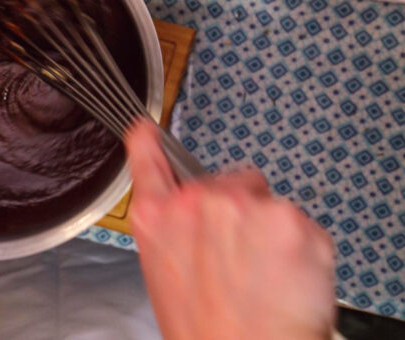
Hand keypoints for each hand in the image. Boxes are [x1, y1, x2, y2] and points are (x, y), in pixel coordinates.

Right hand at [127, 121, 335, 339]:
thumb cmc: (206, 330)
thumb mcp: (166, 276)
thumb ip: (173, 231)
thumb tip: (194, 215)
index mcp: (156, 217)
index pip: (147, 159)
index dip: (148, 142)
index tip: (146, 129)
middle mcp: (194, 200)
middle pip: (227, 183)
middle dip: (237, 212)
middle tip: (239, 261)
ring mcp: (242, 204)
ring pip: (266, 200)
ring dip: (269, 228)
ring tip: (262, 276)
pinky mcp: (287, 216)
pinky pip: (300, 221)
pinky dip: (302, 247)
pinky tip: (286, 277)